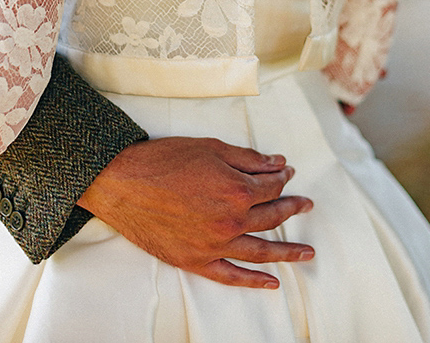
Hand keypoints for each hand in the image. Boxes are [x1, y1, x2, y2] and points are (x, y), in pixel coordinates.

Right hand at [78, 137, 313, 288]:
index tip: (286, 172)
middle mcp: (231, 221)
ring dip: (288, 252)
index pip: (271, 186)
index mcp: (237, 190)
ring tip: (308, 252)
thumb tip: (278, 163)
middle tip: (306, 205)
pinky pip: (231, 276)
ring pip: (261, 251)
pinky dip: (253, 281)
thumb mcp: (210, 148)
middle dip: (292, 208)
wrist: (121, 183)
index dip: (282, 177)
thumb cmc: (163, 160)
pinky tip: (272, 282)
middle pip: (272, 216)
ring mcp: (214, 245)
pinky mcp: (195, 261)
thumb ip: (247, 158)